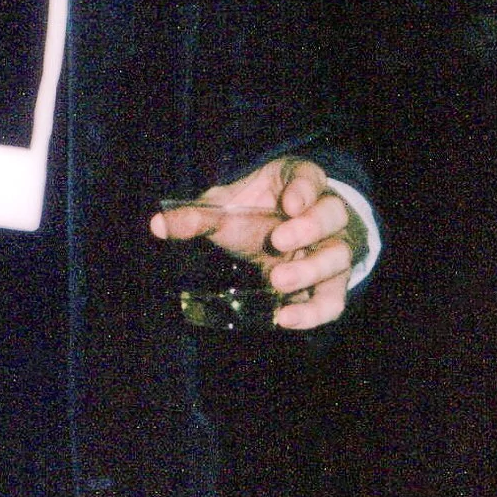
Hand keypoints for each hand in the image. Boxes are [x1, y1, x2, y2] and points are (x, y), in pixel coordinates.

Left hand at [148, 156, 358, 330]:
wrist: (279, 236)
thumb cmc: (254, 213)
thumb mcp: (225, 208)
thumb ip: (197, 216)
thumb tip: (157, 224)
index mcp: (299, 182)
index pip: (310, 177)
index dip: (303, 189)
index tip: (289, 203)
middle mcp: (325, 213)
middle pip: (332, 214)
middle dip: (309, 228)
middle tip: (279, 241)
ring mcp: (333, 248)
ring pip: (339, 256)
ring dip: (312, 269)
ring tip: (278, 280)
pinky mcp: (331, 283)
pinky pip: (333, 298)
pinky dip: (314, 311)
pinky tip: (285, 319)